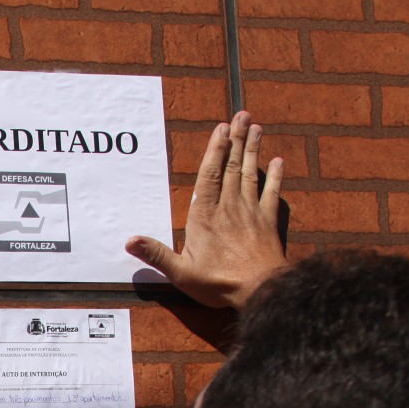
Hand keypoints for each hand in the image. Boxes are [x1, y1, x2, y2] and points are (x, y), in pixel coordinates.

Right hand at [127, 112, 285, 310]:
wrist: (260, 291)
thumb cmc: (218, 283)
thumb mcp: (180, 273)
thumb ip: (156, 254)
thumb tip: (129, 241)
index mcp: (205, 216)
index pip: (209, 176)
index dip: (215, 151)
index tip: (222, 128)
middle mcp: (229, 207)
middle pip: (232, 167)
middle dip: (237, 140)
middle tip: (242, 116)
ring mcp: (251, 213)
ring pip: (250, 174)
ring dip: (253, 150)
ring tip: (256, 127)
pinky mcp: (268, 223)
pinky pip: (272, 194)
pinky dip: (276, 176)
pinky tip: (278, 161)